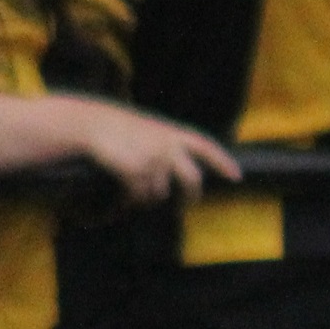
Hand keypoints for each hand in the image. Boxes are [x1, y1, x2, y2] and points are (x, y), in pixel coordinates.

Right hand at [75, 103, 239, 203]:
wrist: (93, 123)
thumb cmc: (120, 128)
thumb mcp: (150, 129)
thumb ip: (170, 146)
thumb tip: (183, 177)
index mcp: (173, 133)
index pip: (206, 147)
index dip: (222, 162)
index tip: (236, 176)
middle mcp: (168, 146)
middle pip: (192, 180)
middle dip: (191, 196)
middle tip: (187, 205)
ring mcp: (153, 160)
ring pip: (160, 193)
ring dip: (148, 195)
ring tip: (133, 184)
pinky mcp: (137, 172)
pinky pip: (140, 197)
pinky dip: (131, 199)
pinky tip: (123, 193)